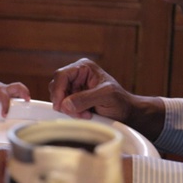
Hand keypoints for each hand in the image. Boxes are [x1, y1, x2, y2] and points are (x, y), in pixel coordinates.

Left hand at [0, 75, 30, 115]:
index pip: (5, 98)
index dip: (6, 107)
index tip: (4, 115)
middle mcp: (5, 89)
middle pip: (18, 87)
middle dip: (24, 92)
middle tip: (28, 101)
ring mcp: (8, 90)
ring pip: (19, 89)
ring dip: (25, 95)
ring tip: (29, 104)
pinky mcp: (9, 93)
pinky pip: (18, 94)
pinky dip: (22, 98)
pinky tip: (23, 106)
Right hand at [48, 58, 165, 139]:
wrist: (126, 113)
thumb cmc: (120, 102)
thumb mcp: (106, 96)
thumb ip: (85, 98)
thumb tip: (65, 104)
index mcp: (84, 67)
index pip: (61, 75)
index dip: (58, 90)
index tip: (61, 105)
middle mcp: (77, 75)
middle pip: (57, 86)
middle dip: (65, 102)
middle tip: (78, 112)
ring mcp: (74, 87)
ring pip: (59, 97)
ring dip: (68, 109)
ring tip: (85, 114)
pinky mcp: (73, 98)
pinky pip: (63, 105)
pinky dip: (71, 112)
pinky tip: (84, 114)